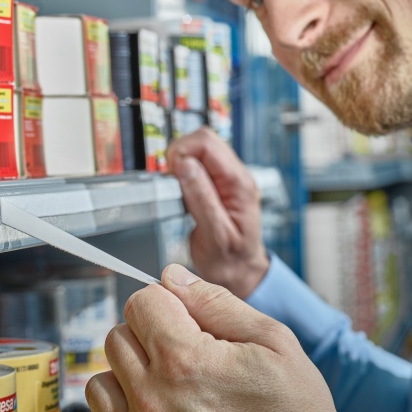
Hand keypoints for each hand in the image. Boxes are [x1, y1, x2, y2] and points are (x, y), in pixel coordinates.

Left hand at [86, 265, 370, 411]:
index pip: (141, 302)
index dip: (167, 303)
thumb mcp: (273, 342)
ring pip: (101, 385)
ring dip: (129, 379)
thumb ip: (216, 303)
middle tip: (186, 353)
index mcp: (185, 362)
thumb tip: (173, 278)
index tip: (187, 319)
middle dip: (148, 335)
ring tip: (170, 389)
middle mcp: (154, 404)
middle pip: (117, 338)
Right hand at [167, 127, 268, 297]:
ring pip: (198, 149)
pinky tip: (183, 193)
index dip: (182, 152)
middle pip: (202, 139)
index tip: (171, 175)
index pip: (207, 143)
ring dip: (181, 165)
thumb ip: (201, 199)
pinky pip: (197, 164)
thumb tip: (185, 165)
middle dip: (179, 156)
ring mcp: (227, 178)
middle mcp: (235, 175)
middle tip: (172, 183)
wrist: (240, 272)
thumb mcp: (215, 235)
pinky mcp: (217, 183)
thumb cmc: (230, 261)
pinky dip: (183, 173)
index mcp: (239, 183)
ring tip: (179, 192)